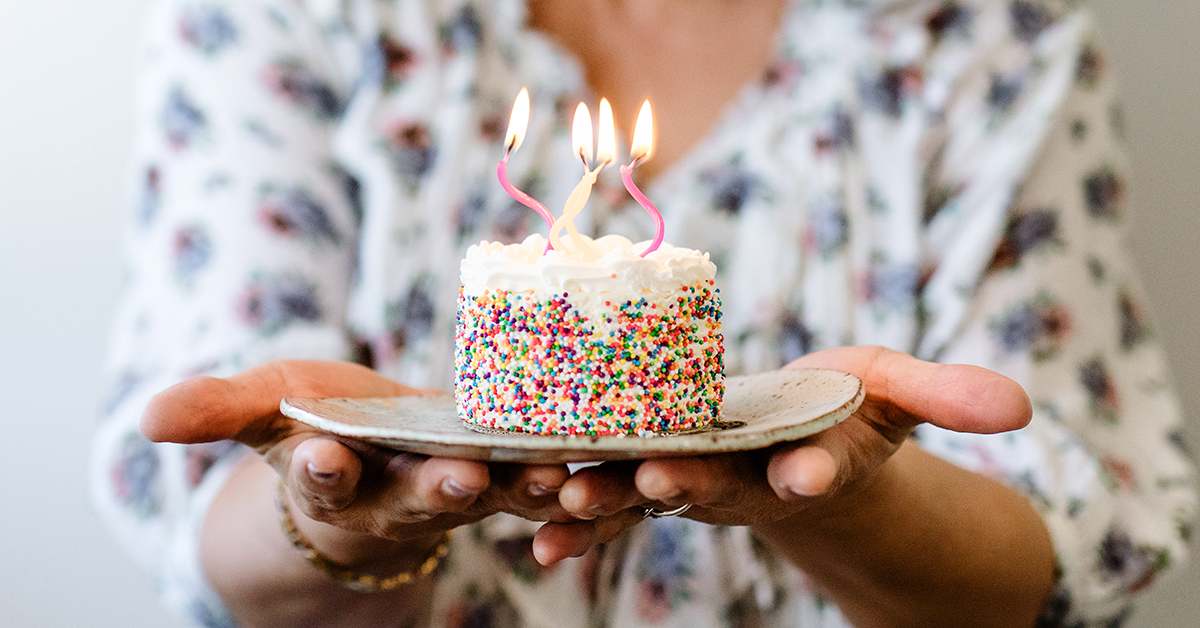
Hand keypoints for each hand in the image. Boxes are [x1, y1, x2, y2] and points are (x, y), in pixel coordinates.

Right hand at [141, 360, 574, 565]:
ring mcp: (454, 489)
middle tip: (460, 477)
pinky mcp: (502, 474)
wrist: (372, 452)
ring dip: (519, 489)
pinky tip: (598, 462)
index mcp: (333, 480)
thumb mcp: (263, 410)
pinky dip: (565, 476)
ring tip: (551, 477)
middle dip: (437, 487)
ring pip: (489, 496)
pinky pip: (535, 481)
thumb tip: (146, 418)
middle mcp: (395, 496)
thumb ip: (214, 411)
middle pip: (416, 497)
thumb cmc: (312, 422)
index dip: (321, 471)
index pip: (321, 481)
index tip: (321, 459)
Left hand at [532, 346, 1032, 563]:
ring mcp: (694, 482)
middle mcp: (747, 480)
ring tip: (573, 504)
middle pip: (720, 486)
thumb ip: (945, 397)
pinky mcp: (650, 474)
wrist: (792, 445)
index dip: (819, 470)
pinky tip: (542, 531)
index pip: (819, 467)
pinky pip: (610, 499)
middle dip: (695, 485)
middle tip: (668, 481)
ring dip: (614, 500)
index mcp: (808, 456)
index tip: (814, 473)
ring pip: (650, 495)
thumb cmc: (845, 412)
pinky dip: (578, 516)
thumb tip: (1019, 408)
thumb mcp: (899, 394)